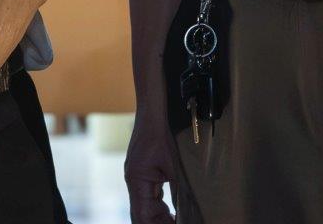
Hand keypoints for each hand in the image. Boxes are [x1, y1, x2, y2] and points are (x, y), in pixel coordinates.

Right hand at [125, 102, 177, 223]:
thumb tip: (189, 212)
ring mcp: (137, 177)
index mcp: (137, 181)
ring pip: (146, 207)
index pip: (142, 215)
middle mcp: (133, 182)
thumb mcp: (174, 165)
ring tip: (178, 222)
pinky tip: (174, 213)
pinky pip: (150, 196)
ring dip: (160, 217)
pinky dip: (161, 207)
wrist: (154, 111)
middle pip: (142, 214)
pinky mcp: (144, 173)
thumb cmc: (162, 134)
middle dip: (159, 223)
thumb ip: (179, 190)